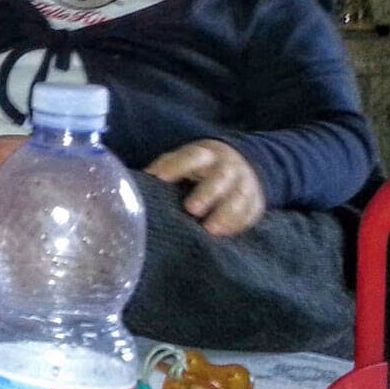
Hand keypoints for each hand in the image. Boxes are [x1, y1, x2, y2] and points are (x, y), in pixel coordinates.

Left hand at [146, 140, 263, 236]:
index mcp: (204, 154)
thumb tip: (133, 184)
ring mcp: (244, 183)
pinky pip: (252, 211)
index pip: (190, 156)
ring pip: (240, 196)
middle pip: (220, 177)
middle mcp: (227, 167)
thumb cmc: (199, 167)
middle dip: (207, 192)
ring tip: (212, 230)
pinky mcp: (256, 201)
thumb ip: (164, 169)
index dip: (176, 166)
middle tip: (192, 209)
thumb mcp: (183, 160)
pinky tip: (227, 234)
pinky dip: (240, 223)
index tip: (160, 178)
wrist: (241, 162)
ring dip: (227, 213)